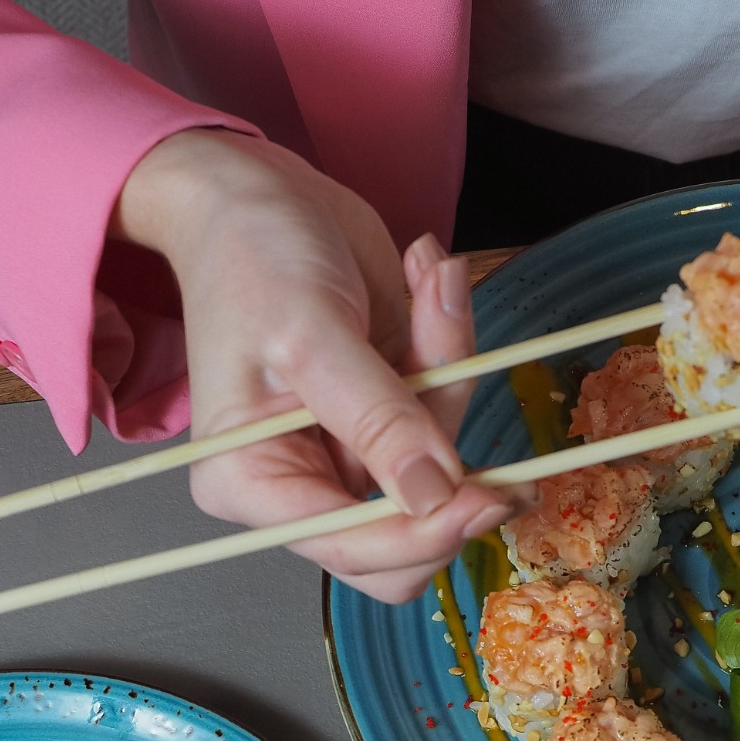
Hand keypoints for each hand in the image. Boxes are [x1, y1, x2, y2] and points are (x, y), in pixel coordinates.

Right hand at [111, 129, 529, 601]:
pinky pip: (447, 410)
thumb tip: (433, 496)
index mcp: (251, 482)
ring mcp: (349, 451)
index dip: (423, 534)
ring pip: (440, 469)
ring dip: (451, 372)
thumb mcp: (310, 332)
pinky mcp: (389, 416)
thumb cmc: (250, 255)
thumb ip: (375, 418)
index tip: (488, 495)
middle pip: (403, 539)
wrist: (258, 192)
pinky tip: (427, 281)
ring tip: (431, 284)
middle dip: (450, 470)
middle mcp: (299, 483)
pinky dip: (452, 347)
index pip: (348, 548)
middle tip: (478, 402)